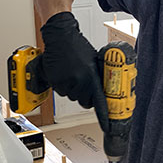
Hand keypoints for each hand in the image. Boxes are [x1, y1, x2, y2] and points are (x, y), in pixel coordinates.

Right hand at [40, 12, 107, 130]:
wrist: (60, 36)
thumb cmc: (78, 47)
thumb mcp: (94, 61)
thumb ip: (98, 77)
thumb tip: (104, 89)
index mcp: (91, 77)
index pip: (99, 102)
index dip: (104, 116)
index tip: (107, 126)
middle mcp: (79, 81)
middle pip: (84, 101)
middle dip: (85, 94)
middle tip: (83, 82)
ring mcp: (66, 82)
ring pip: (72, 96)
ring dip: (73, 89)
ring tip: (73, 74)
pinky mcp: (55, 81)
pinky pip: (61, 91)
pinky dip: (63, 85)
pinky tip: (64, 74)